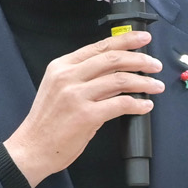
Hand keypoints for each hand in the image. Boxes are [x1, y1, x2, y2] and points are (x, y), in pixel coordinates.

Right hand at [4, 29, 162, 186]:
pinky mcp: (86, 115)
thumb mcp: (58, 89)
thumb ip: (82, 77)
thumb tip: (116, 72)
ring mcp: (76, 95)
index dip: (125, 40)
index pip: (99, 46)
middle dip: (140, 60)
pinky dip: (137, 104)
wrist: (32, 148)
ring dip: (143, 82)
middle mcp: (68, 77)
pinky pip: (120, 104)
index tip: (143, 39)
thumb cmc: (47, 122)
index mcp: (61, 66)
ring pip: (120, 80)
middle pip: (113, 59)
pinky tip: (145, 106)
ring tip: (156, 86)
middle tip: (155, 65)